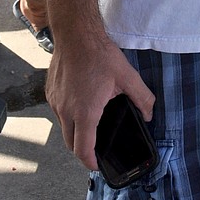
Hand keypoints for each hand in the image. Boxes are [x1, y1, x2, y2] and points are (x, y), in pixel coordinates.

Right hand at [45, 34, 154, 170]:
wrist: (75, 34)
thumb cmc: (99, 54)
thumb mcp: (128, 76)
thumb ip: (142, 98)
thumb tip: (149, 114)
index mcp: (85, 112)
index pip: (83, 150)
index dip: (91, 162)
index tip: (98, 165)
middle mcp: (66, 111)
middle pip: (71, 144)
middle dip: (83, 151)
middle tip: (96, 149)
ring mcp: (55, 102)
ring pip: (63, 127)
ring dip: (75, 132)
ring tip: (91, 125)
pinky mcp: (50, 92)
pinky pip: (58, 112)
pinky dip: (68, 116)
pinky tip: (81, 104)